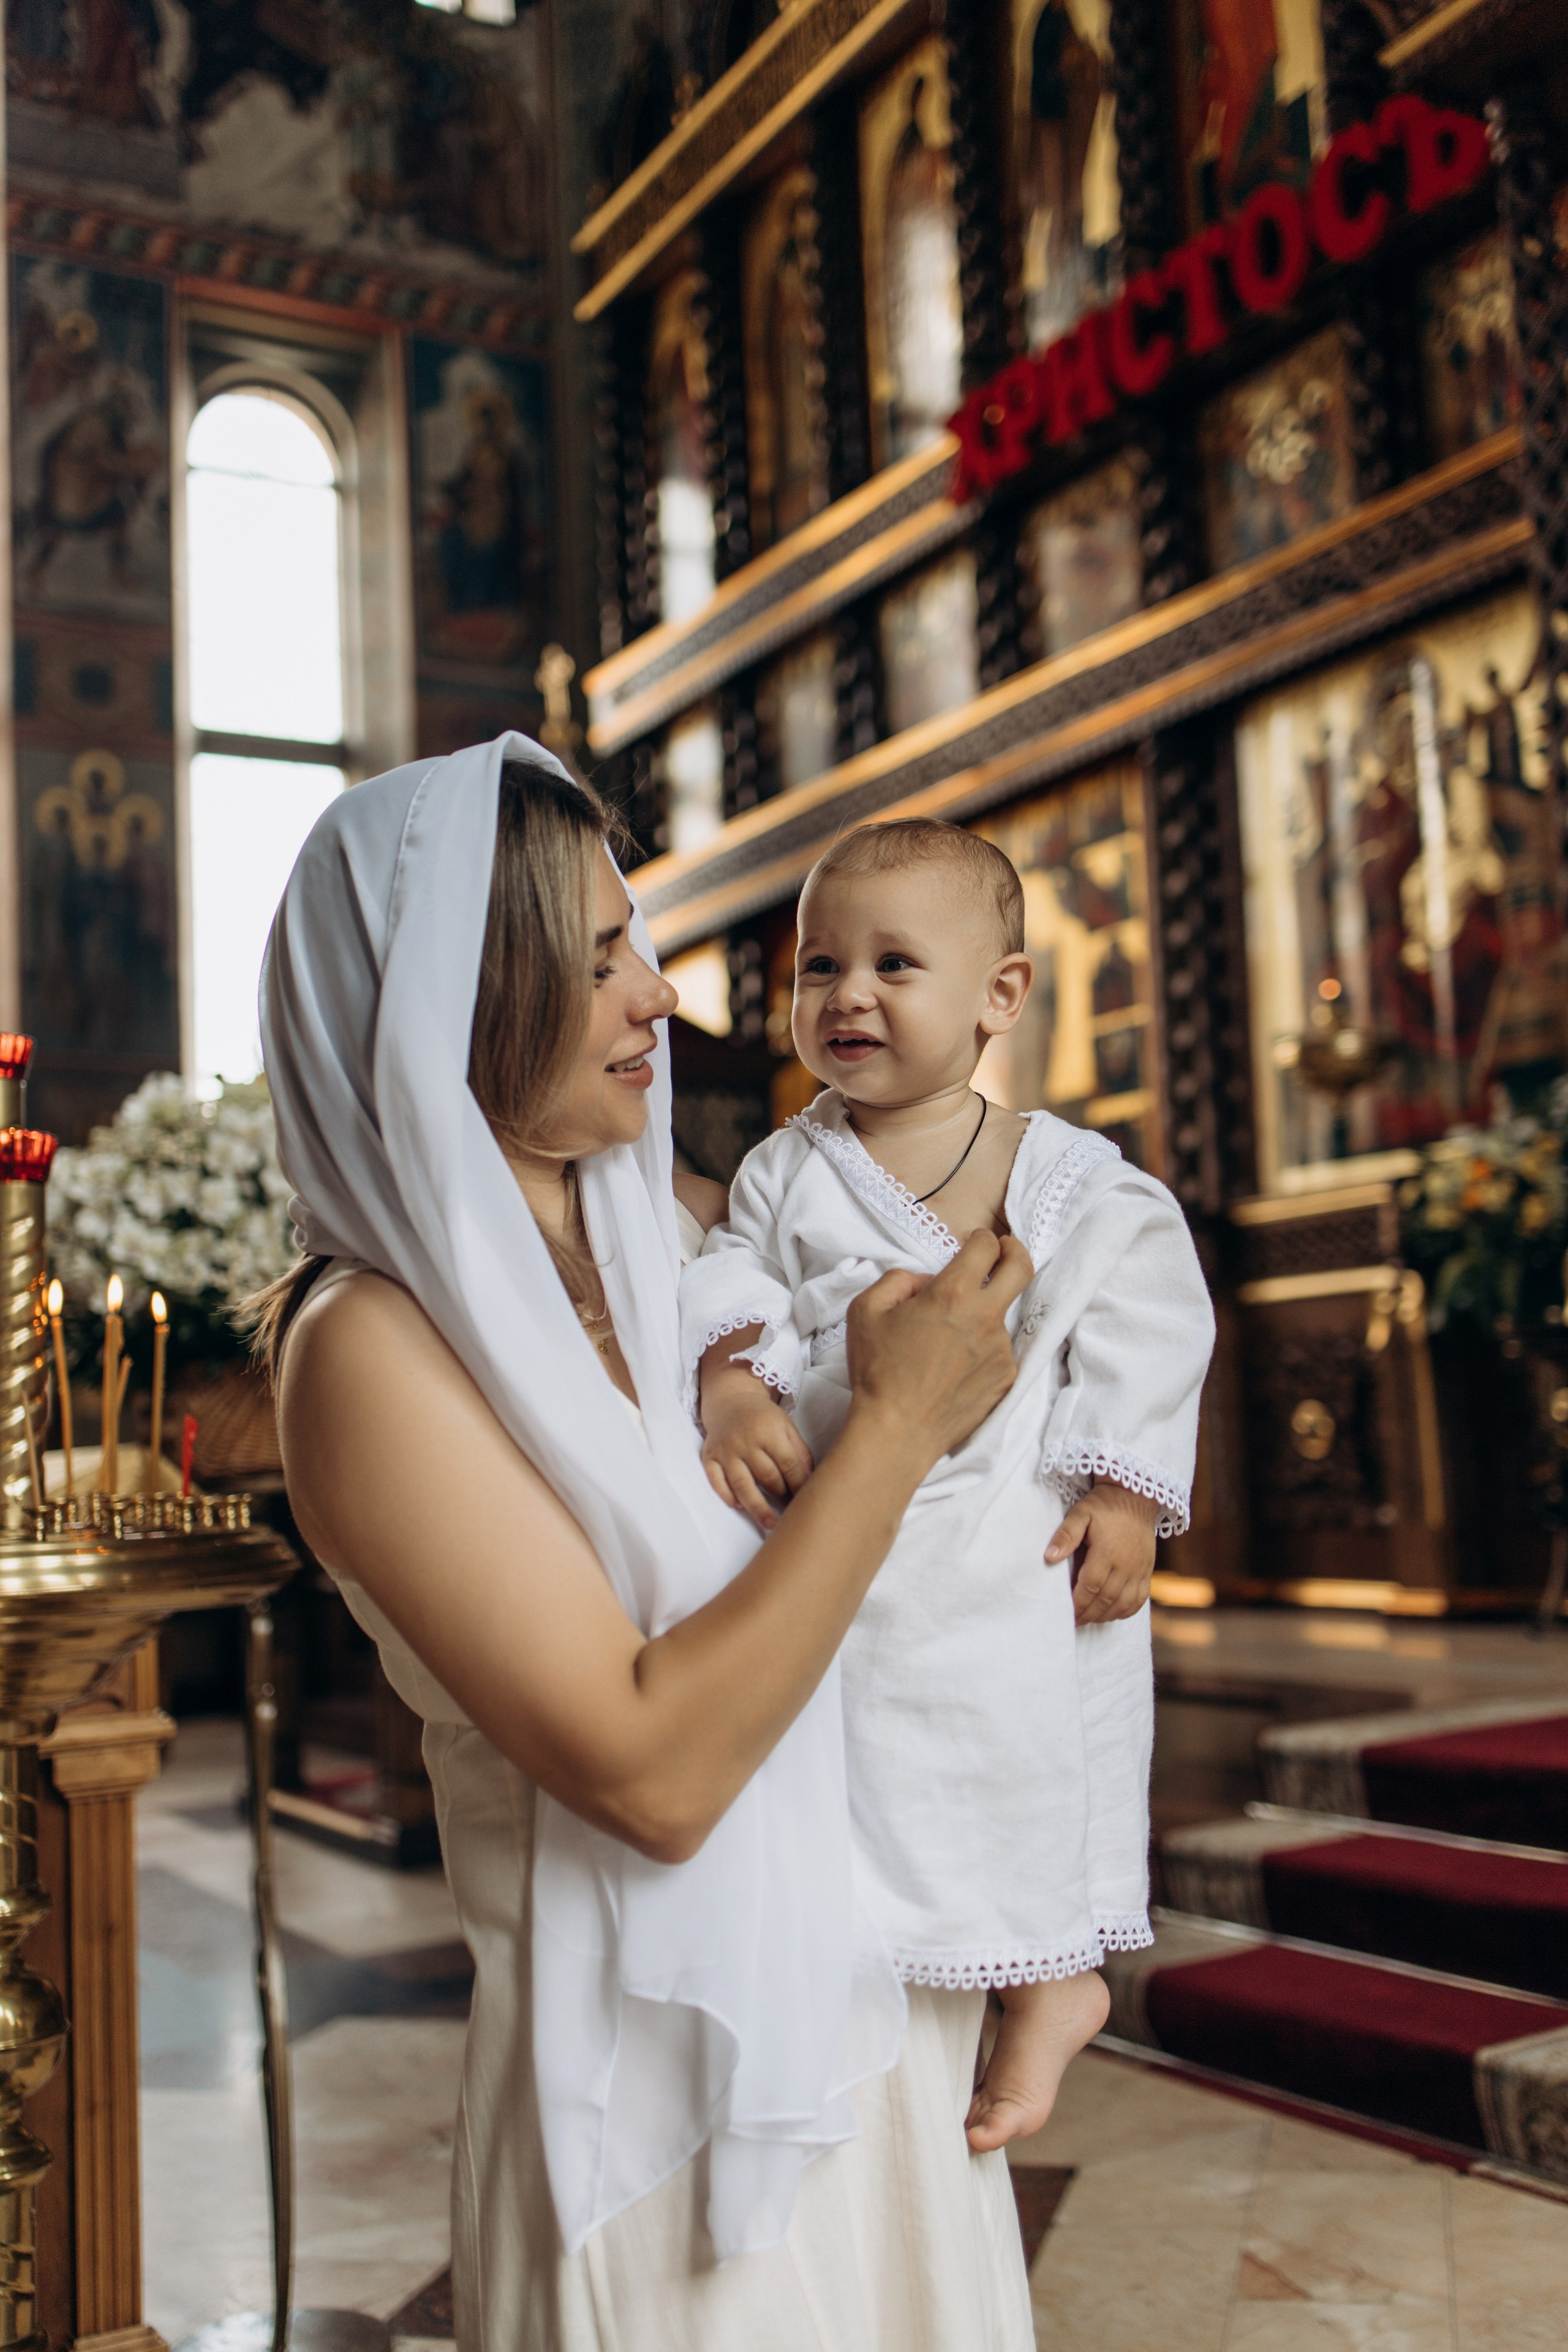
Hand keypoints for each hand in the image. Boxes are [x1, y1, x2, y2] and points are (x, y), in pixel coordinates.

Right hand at [701, 1360, 814, 1531]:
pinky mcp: (709, 1457)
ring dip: (757, 1507)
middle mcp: (745, 1440)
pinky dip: (727, 1496)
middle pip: (767, 1477)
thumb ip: (800, 1453)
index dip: (800, 1486)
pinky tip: (740, 1507)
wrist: (731, 1402)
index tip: (808, 1501)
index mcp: (769, 1430)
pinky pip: (716, 1481)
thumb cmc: (764, 1419)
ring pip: (742, 1484)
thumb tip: (810, 1483)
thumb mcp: (787, 1428)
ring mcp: (725, 1450)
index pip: (789, 1465)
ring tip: (771, 1524)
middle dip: (782, 1496)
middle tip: (793, 1512)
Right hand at [845, 1230, 1033, 1468]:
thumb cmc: (878, 1370)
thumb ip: (899, 1279)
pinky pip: (998, 1351)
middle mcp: (986, 1317)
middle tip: (1006, 1251)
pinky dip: (981, 1350)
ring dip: (982, 1317)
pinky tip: (953, 1369)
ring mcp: (1001, 1350)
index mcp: (953, 1293)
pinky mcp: (1005, 1378)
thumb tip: (926, 1281)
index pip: (986, 1247)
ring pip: (1000, 1318)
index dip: (982, 1237)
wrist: (897, 1431)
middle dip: (1016, 1251)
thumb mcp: (865, 1310)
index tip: (977, 1241)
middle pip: (1021, 1269)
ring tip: (946, 1345)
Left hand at [1048, 1477, 1160, 1623]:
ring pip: (1123, 1604)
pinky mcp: (1147, 1570)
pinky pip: (1140, 1599)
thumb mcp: (1081, 1513)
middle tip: (1075, 1621)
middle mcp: (1126, 1564)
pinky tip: (1112, 1613)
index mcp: (1107, 1552)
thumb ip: (1066, 1535)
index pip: (1091, 1586)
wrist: (1135, 1496)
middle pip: (1106, 1599)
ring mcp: (1139, 1569)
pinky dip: (1125, 1611)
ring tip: (1089, 1618)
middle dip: (1089, 1614)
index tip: (1067, 1612)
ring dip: (1105, 1616)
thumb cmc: (1104, 1505)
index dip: (1078, 1603)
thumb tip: (1049, 1557)